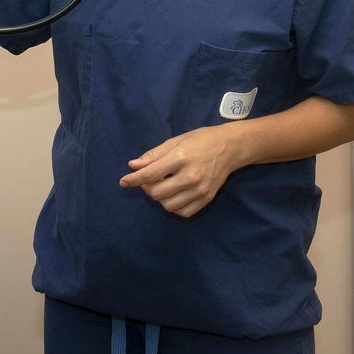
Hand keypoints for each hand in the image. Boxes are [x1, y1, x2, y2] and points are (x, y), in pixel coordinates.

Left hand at [119, 127, 243, 218]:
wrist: (230, 148)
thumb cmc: (200, 140)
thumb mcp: (176, 141)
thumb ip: (154, 155)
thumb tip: (133, 166)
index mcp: (181, 157)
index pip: (151, 174)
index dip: (134, 179)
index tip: (123, 181)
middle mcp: (191, 176)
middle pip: (157, 193)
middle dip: (147, 188)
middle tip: (149, 180)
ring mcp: (200, 190)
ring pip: (168, 205)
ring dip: (160, 198)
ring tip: (163, 186)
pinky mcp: (207, 198)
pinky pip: (183, 212)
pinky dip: (174, 207)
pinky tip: (174, 196)